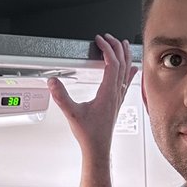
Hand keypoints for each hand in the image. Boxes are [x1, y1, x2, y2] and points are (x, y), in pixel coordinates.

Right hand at [48, 34, 137, 155]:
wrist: (98, 149)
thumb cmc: (89, 135)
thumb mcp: (72, 114)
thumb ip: (61, 97)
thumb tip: (53, 82)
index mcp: (107, 93)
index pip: (112, 64)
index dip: (107, 49)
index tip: (100, 40)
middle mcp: (116, 94)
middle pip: (122, 64)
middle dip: (116, 47)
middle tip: (109, 37)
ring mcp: (118, 98)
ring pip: (127, 72)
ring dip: (125, 56)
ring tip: (123, 44)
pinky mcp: (117, 103)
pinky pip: (127, 83)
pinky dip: (130, 72)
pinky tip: (134, 68)